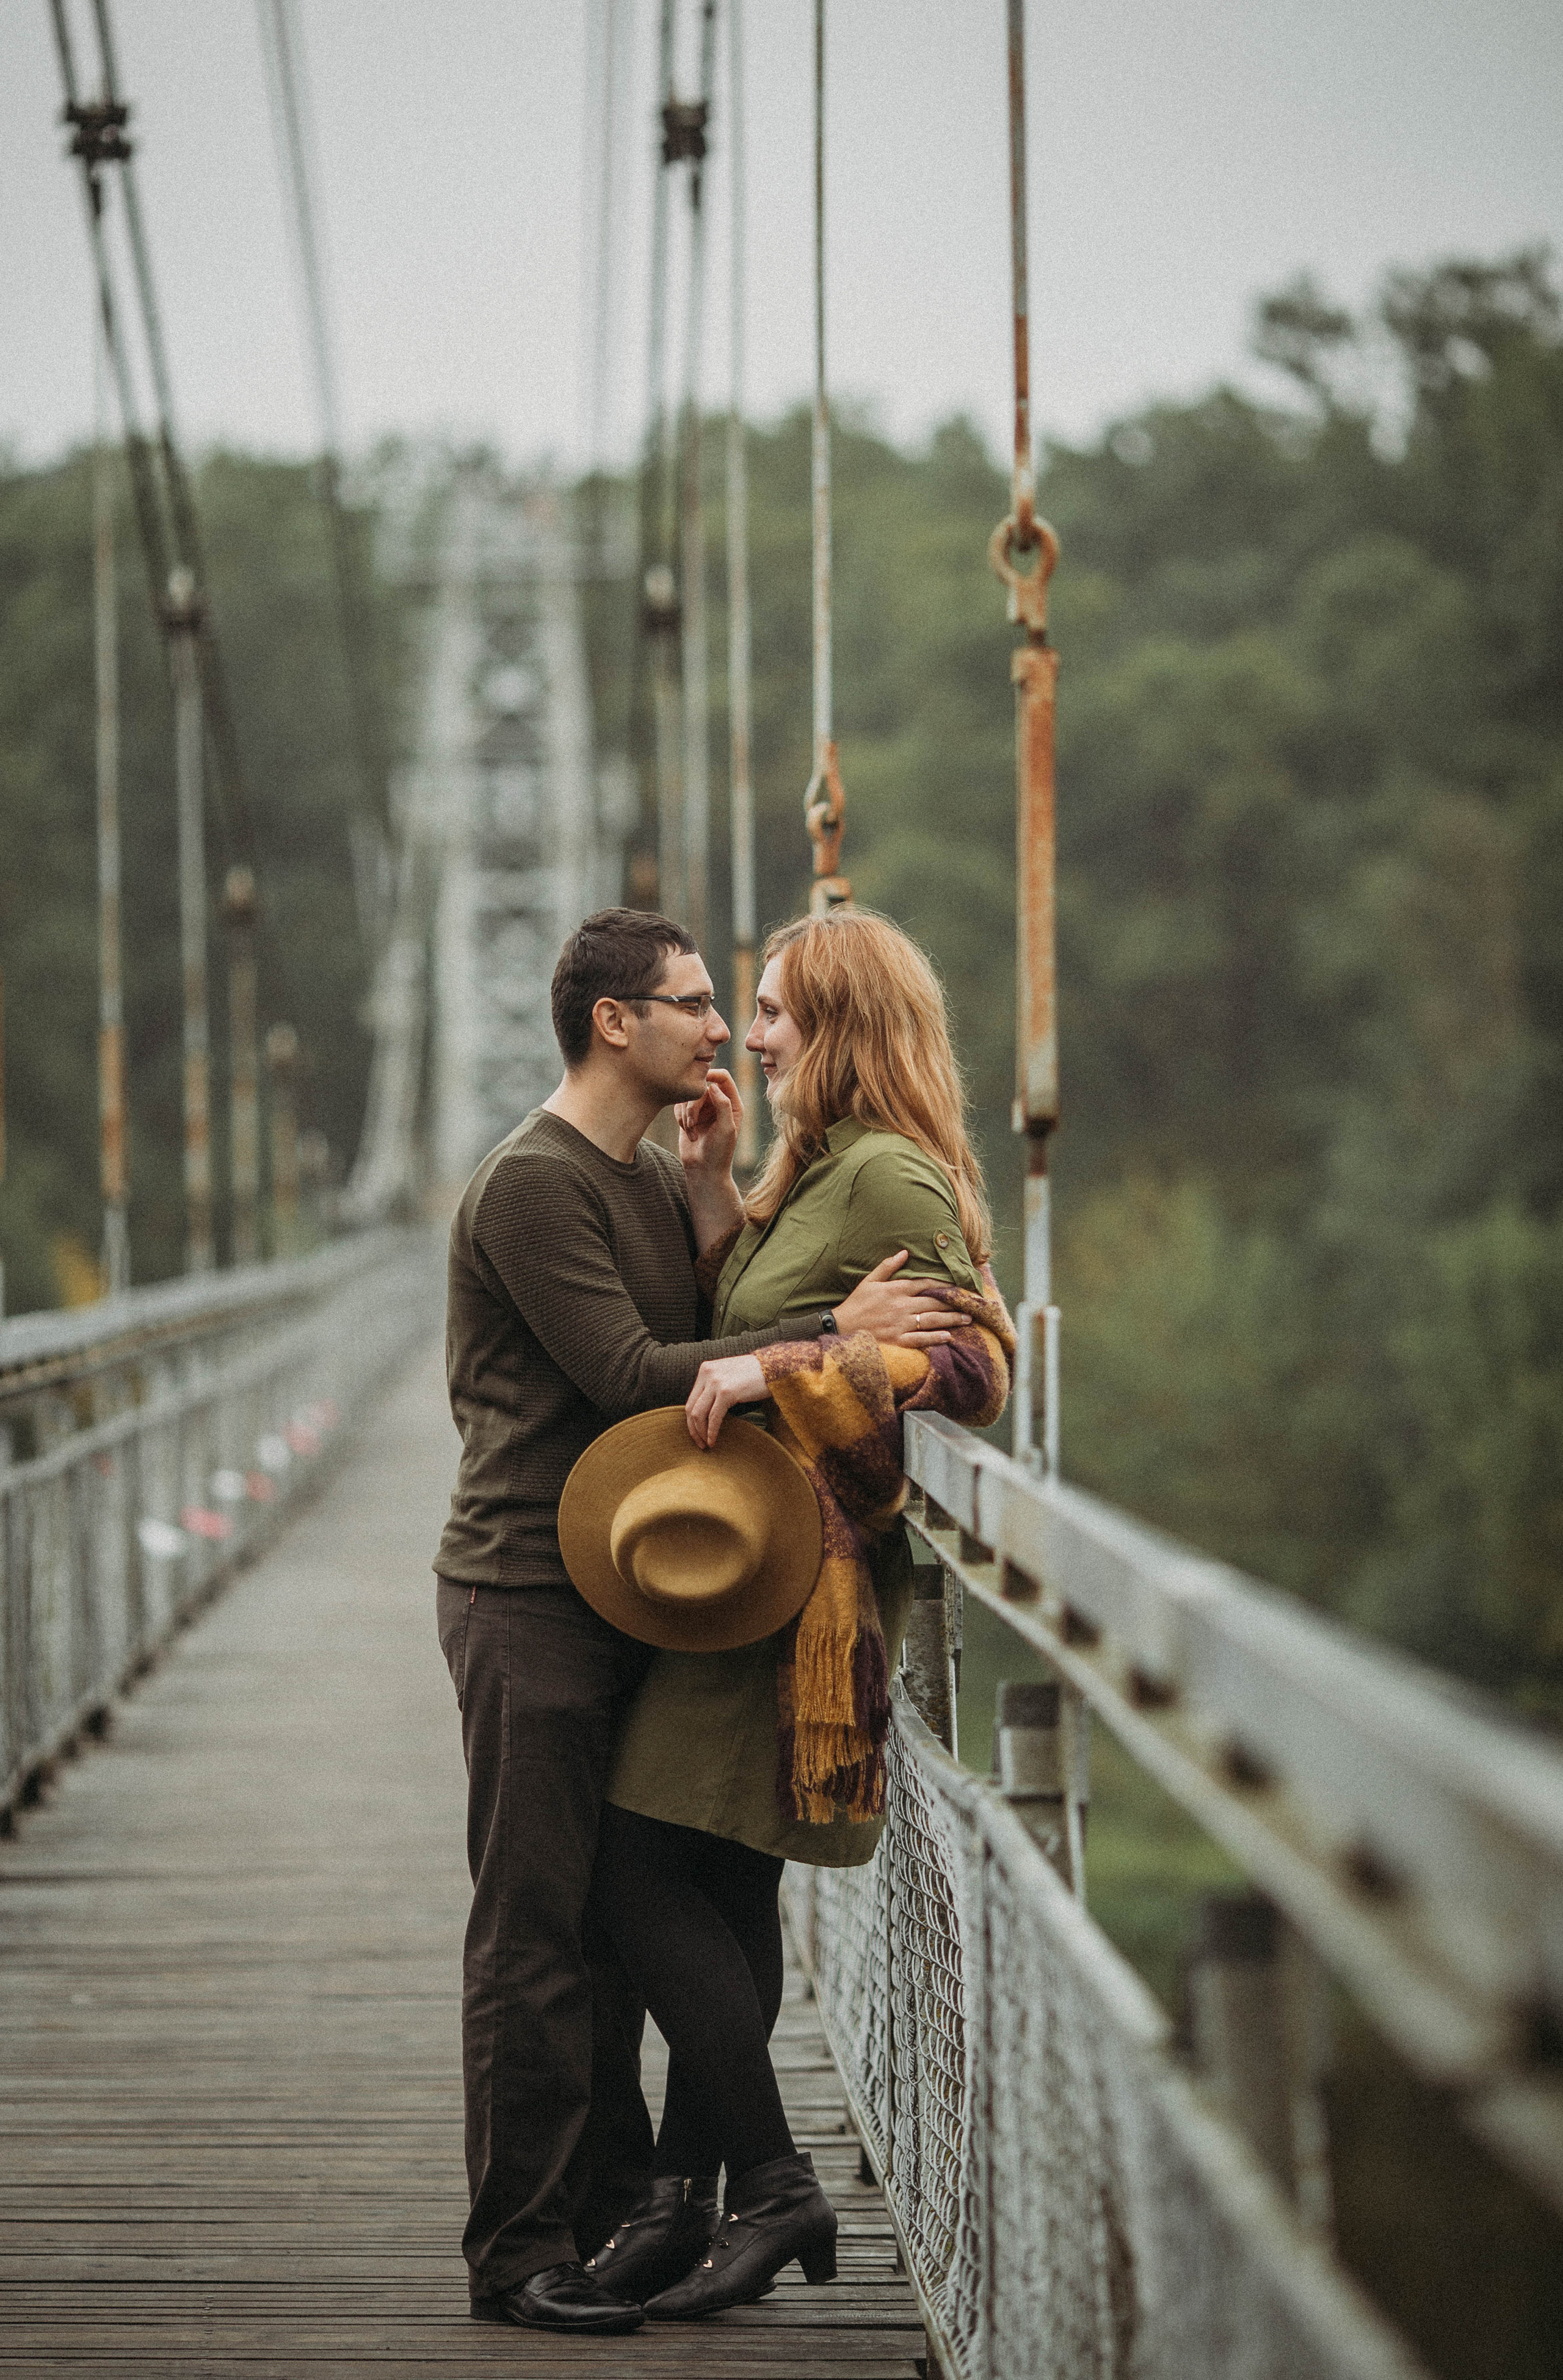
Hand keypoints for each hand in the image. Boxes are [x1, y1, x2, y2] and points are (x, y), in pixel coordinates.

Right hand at [677, 1068, 741, 1175]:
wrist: (704, 1171)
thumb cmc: (720, 1152)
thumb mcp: (726, 1128)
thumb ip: (723, 1105)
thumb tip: (712, 1085)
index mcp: (732, 1103)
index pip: (723, 1077)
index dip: (711, 1074)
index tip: (698, 1084)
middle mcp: (718, 1103)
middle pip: (700, 1087)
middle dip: (693, 1105)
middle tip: (692, 1123)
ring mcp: (702, 1109)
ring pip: (687, 1096)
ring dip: (685, 1114)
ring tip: (691, 1132)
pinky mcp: (688, 1116)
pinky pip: (679, 1106)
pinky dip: (680, 1118)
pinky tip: (687, 1133)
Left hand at [686, 1352, 767, 1447]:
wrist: (776, 1367)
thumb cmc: (756, 1375)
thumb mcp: (729, 1375)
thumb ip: (715, 1387)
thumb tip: (706, 1412)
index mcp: (706, 1369)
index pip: (691, 1399)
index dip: (690, 1420)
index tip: (697, 1434)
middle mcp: (707, 1373)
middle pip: (691, 1408)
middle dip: (694, 1429)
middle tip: (699, 1444)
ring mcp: (716, 1382)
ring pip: (699, 1414)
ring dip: (701, 1433)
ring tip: (707, 1444)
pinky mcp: (726, 1392)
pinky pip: (714, 1417)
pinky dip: (712, 1431)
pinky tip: (713, 1441)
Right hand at [833, 1251, 969, 1348]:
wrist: (840, 1327)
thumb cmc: (856, 1304)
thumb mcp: (869, 1281)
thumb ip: (888, 1266)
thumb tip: (905, 1252)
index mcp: (896, 1289)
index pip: (926, 1283)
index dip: (944, 1283)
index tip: (958, 1284)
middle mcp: (902, 1306)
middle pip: (934, 1301)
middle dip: (954, 1302)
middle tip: (972, 1303)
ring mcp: (901, 1324)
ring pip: (932, 1320)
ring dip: (951, 1319)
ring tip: (967, 1319)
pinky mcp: (897, 1340)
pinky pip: (920, 1339)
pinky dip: (935, 1338)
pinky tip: (948, 1337)